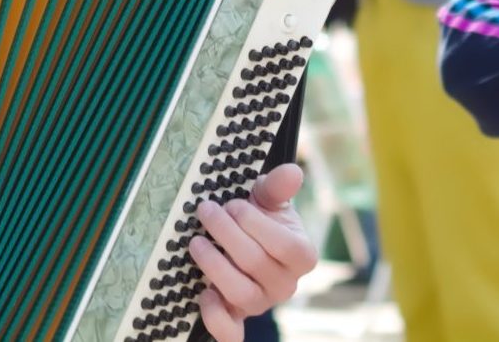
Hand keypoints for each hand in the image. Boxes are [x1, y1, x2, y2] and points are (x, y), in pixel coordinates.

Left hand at [188, 163, 316, 337]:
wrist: (250, 245)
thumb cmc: (262, 221)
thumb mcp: (269, 201)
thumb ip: (278, 187)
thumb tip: (292, 171)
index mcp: (302, 256)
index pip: (283, 244)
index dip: (255, 224)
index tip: (233, 204)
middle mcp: (286, 284)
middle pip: (255, 263)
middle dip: (226, 234)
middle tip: (206, 211)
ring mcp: (262, 303)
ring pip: (241, 293)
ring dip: (214, 265)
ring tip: (196, 242)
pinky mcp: (239, 318)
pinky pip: (232, 332)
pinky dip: (215, 318)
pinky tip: (203, 293)